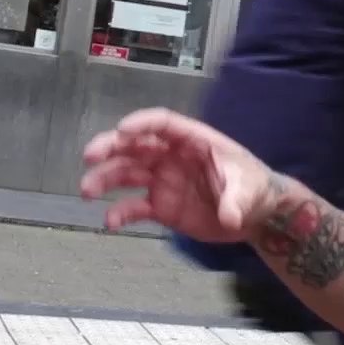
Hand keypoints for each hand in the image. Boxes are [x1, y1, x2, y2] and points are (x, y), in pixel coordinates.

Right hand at [81, 108, 276, 240]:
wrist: (255, 215)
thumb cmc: (254, 188)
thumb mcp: (250, 190)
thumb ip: (235, 201)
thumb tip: (230, 216)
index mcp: (192, 140)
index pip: (162, 124)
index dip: (142, 123)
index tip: (122, 130)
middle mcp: (172, 157)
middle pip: (136, 145)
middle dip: (111, 148)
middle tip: (90, 156)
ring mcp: (163, 181)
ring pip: (127, 174)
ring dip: (105, 179)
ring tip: (88, 190)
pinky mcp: (161, 206)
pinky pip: (134, 207)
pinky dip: (120, 212)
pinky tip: (109, 220)